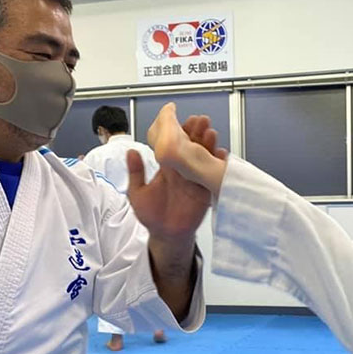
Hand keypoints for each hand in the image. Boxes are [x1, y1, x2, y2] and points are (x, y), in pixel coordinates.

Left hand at [125, 105, 222, 319]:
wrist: (165, 235)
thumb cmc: (151, 215)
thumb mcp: (137, 193)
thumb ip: (135, 172)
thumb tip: (131, 151)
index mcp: (167, 168)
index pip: (175, 145)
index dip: (179, 131)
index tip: (181, 118)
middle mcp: (183, 171)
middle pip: (192, 146)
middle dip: (197, 132)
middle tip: (200, 120)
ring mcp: (195, 179)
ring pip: (204, 157)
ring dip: (209, 144)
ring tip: (211, 132)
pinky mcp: (205, 190)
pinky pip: (212, 174)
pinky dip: (218, 164)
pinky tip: (221, 154)